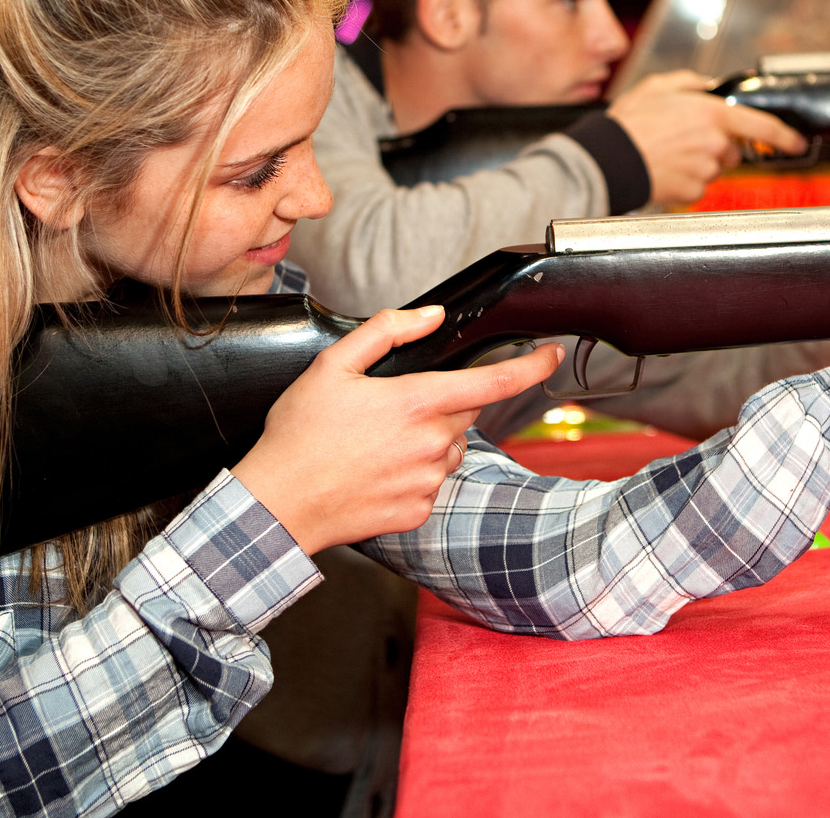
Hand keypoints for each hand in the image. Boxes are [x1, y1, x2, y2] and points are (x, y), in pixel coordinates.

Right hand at [234, 305, 564, 554]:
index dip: (531, 367)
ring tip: (375, 445)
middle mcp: (431, 444)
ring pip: (448, 449)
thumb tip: (431, 318)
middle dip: (438, 405)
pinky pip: (431, 483)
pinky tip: (375, 472)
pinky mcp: (419, 512)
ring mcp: (428, 481)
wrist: (278, 503)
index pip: (494, 382)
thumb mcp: (332, 366)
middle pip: (463, 414)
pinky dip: (413, 474)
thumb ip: (387, 332)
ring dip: (427, 441)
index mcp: (416, 402)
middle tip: (388, 411)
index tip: (551, 356)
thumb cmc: (299, 435)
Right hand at [608, 70, 807, 205]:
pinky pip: (698, 186)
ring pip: (714, 168)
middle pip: (733, 150)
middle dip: (718, 145)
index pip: (764, 127)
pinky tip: (665, 169)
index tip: (797, 143)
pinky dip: (685, 179)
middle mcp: (714, 144)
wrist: (609, 159)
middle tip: (686, 138)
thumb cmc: (630, 123)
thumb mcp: (658, 86)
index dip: (786, 137)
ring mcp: (705, 171)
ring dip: (699, 161)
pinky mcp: (693, 192)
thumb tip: (707, 86)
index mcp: (713, 115)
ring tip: (668, 152)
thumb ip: (691, 83)